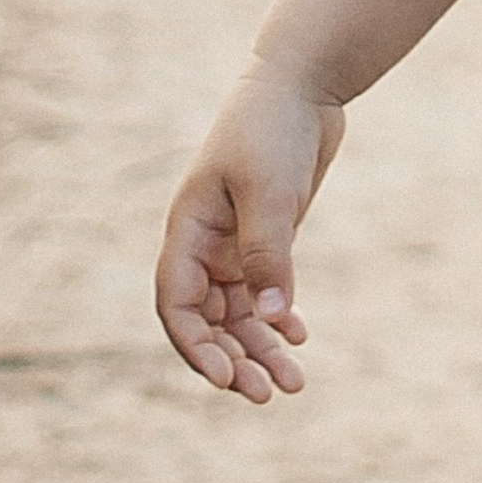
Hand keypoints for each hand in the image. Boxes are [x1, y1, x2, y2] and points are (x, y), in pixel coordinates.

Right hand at [154, 60, 342, 399]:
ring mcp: (235, 244)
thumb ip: (269, 253)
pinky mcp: (268, 238)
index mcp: (188, 232)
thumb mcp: (271, 192)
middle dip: (234, 360)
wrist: (303, 88)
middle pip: (209, 321)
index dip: (195, 347)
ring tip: (293, 383)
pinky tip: (299, 337)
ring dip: (261, 348)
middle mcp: (205, 245)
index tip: (224, 380)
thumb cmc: (273, 130)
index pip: (178, 305)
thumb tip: (273, 319)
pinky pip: (266, 292)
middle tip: (267, 394)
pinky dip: (279, 318)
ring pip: (240, 313)